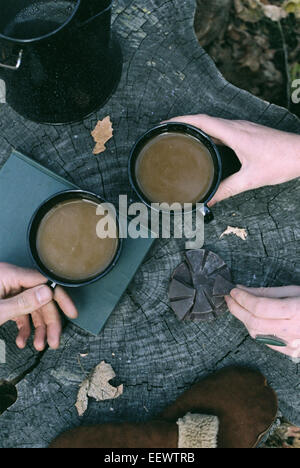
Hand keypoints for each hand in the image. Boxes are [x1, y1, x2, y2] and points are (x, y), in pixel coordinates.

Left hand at [0, 263, 77, 350]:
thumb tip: (48, 292)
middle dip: (48, 322)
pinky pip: (20, 310)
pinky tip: (22, 340)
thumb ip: (22, 302)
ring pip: (32, 307)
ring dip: (38, 328)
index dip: (60, 299)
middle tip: (54, 340)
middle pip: (40, 298)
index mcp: (9, 275)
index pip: (44, 282)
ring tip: (39, 345)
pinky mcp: (4, 299)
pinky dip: (23, 326)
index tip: (72, 313)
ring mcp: (7, 289)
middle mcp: (10, 279)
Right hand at [168, 115, 299, 204]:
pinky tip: (207, 144)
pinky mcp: (248, 133)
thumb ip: (227, 190)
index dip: (181, 119)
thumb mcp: (251, 179)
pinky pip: (223, 129)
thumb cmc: (282, 161)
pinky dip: (210, 134)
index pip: (201, 120)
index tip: (165, 123)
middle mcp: (237, 126)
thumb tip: (209, 199)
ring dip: (197, 128)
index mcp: (234, 133)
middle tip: (168, 132)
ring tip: (182, 137)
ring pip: (214, 124)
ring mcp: (243, 128)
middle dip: (184, 123)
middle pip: (204, 119)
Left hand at [226, 285, 299, 358]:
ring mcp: (291, 344)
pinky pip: (265, 341)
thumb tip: (242, 290)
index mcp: (295, 311)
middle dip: (237, 309)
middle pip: (254, 323)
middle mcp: (293, 330)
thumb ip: (267, 292)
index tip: (232, 291)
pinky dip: (255, 328)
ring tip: (238, 306)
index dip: (243, 299)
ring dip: (243, 319)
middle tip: (228, 298)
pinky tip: (252, 318)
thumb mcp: (293, 290)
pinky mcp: (290, 352)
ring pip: (256, 334)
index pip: (260, 307)